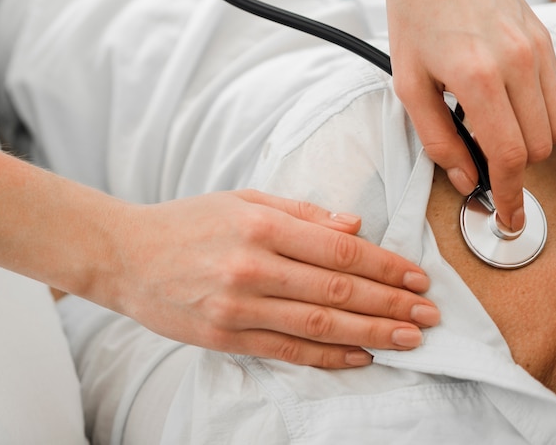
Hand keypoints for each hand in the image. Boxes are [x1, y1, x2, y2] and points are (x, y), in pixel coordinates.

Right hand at [106, 190, 438, 368]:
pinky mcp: (225, 337)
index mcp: (263, 225)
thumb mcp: (244, 198)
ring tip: (409, 338)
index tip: (417, 277)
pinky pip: (287, 350)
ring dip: (372, 334)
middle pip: (339, 292)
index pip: (341, 251)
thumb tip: (355, 226)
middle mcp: (254, 267)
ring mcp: (238, 306)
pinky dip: (328, 357)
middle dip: (391, 304)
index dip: (386, 267)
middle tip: (429, 314)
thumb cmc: (189, 221)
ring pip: (320, 325)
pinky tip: (360, 357)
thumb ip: (303, 211)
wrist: (127, 255)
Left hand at [382, 0, 555, 229]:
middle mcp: (519, 63)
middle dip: (513, 168)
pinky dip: (540, 118)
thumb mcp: (409, 86)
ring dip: (529, 144)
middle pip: (538, 147)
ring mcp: (538, 49)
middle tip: (483, 163)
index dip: (511, 193)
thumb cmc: (415, 21)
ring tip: (491, 130)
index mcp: (478, 78)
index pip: (509, 155)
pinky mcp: (546, 40)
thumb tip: (466, 179)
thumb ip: (437, 139)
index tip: (511, 217)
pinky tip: (507, 108)